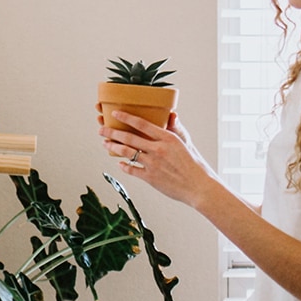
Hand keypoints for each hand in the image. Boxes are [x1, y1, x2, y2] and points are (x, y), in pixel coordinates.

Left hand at [100, 111, 224, 209]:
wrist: (199, 187)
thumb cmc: (195, 165)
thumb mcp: (186, 143)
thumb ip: (176, 129)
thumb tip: (171, 114)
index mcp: (167, 138)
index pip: (142, 124)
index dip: (126, 117)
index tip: (115, 113)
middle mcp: (158, 150)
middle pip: (129, 138)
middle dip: (112, 132)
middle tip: (102, 129)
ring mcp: (153, 164)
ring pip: (127, 153)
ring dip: (114, 147)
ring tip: (105, 143)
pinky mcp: (151, 178)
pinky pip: (132, 170)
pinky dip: (123, 166)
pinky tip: (118, 163)